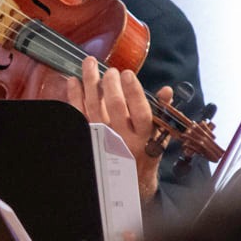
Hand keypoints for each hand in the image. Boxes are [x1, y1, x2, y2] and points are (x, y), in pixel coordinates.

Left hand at [61, 58, 171, 201]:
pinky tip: (73, 81)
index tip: (128, 73)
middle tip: (110, 70)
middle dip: (110, 84)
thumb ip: (163, 111)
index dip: (133, 91)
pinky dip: (74, 96)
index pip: (140, 111)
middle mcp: (123, 137)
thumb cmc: (147, 150)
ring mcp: (103, 137)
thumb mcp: (161, 134)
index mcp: (144, 135)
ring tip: (89, 63)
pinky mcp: (89, 136)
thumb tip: (167, 90)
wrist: (131, 177)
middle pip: (114, 106)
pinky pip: (79, 114)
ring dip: (90, 83)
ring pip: (93, 106)